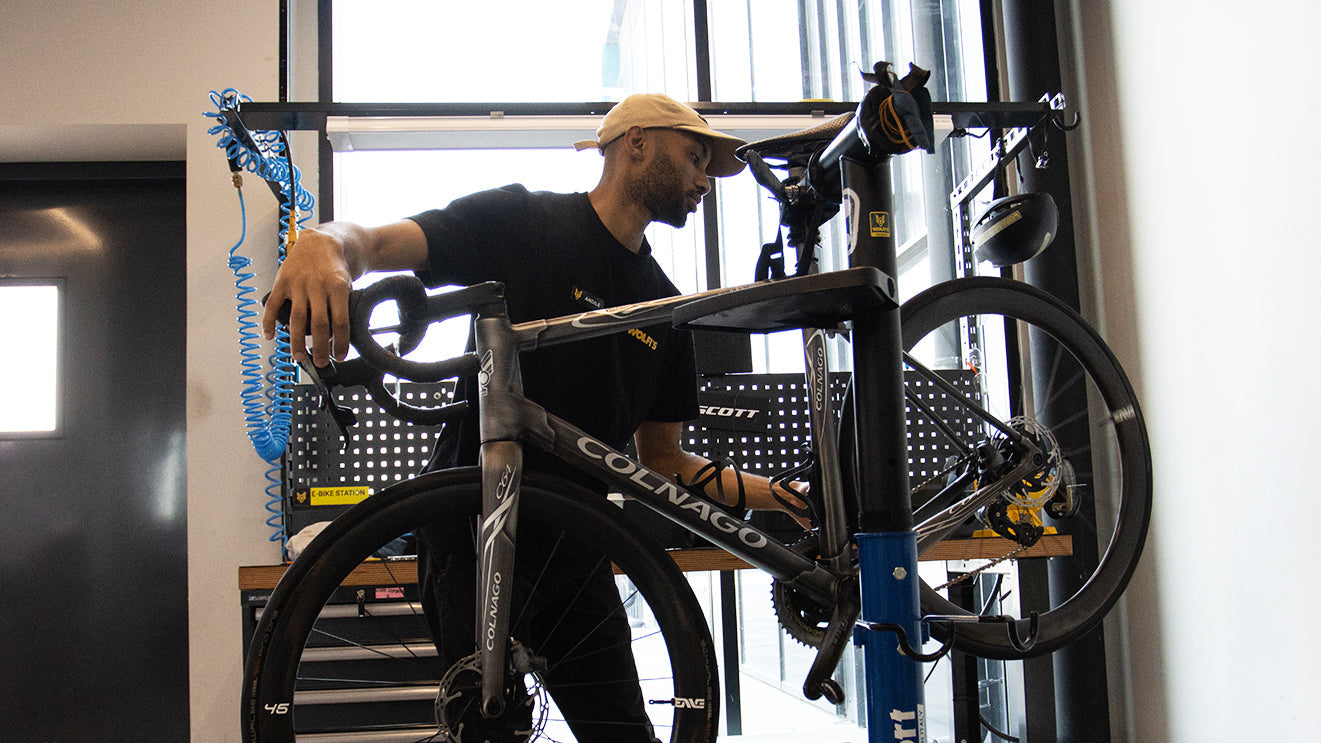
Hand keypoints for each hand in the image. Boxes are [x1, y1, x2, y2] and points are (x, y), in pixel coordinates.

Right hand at [261, 227, 353, 366]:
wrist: (320, 241)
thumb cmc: (335, 266)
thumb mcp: (347, 283)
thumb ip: (342, 305)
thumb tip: (339, 334)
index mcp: (337, 286)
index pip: (340, 321)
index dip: (341, 341)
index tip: (340, 356)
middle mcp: (317, 285)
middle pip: (319, 323)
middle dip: (320, 347)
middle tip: (322, 362)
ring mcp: (298, 284)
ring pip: (297, 318)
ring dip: (297, 341)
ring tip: (300, 356)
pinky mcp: (282, 281)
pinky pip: (273, 304)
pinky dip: (269, 321)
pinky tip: (270, 336)